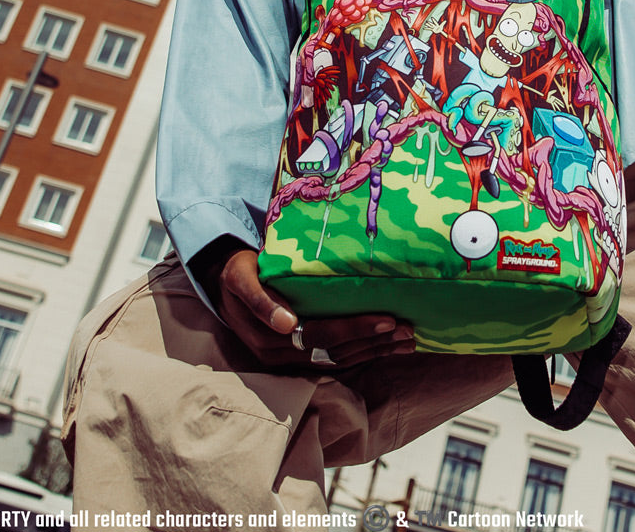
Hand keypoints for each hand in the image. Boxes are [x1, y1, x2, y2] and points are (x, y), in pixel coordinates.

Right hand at [215, 248, 414, 368]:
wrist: (226, 287)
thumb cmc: (240, 273)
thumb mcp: (242, 278)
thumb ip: (261, 300)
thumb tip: (286, 324)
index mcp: (269, 337)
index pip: (320, 335)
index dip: (355, 328)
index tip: (386, 319)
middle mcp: (282, 354)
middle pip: (336, 352)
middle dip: (374, 343)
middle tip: (408, 330)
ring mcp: (291, 360)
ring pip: (339, 361)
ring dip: (374, 352)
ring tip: (406, 341)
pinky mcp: (298, 358)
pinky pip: (334, 361)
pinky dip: (363, 354)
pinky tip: (386, 348)